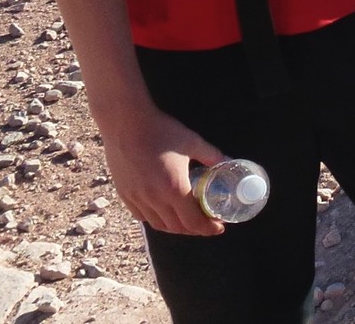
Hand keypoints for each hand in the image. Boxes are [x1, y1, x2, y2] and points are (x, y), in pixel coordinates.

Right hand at [99, 104, 227, 236]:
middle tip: (207, 224)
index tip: (219, 227)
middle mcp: (155, 199)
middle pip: (177, 227)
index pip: (193, 221)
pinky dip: (156, 220)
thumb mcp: (192, 141)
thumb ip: (212, 154)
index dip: (208, 228)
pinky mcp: (124, 195)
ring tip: (188, 222)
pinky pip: (142, 216)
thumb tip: (229, 161)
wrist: (126, 124)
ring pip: (158, 225)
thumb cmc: (161, 131)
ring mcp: (137, 199)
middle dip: (195, 230)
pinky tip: (164, 213)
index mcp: (174, 188)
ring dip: (176, 228)